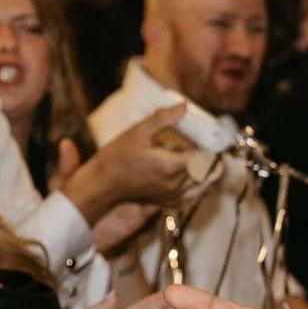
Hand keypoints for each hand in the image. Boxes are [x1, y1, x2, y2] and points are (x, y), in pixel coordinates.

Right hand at [60, 104, 194, 220]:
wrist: (100, 185)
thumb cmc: (116, 158)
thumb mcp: (137, 132)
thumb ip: (163, 119)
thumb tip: (184, 106)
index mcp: (171, 166)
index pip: (205, 157)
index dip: (206, 146)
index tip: (202, 136)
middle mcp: (176, 184)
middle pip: (204, 169)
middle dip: (201, 156)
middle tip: (190, 144)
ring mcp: (174, 196)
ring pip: (200, 182)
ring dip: (198, 169)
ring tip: (183, 157)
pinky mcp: (168, 203)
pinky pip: (192, 195)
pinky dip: (194, 184)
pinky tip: (184, 173)